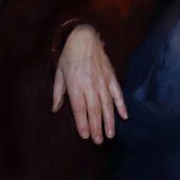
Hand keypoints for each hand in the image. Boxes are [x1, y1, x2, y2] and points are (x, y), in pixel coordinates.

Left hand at [52, 24, 125, 144]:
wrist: (85, 38)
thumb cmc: (69, 56)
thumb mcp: (59, 73)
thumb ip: (58, 93)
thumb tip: (55, 109)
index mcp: (75, 85)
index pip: (79, 109)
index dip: (82, 123)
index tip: (85, 136)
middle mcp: (90, 85)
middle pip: (94, 110)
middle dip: (96, 128)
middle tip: (98, 141)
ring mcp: (102, 82)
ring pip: (107, 105)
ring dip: (109, 121)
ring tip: (110, 135)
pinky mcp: (111, 77)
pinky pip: (118, 94)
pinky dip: (121, 106)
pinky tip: (124, 117)